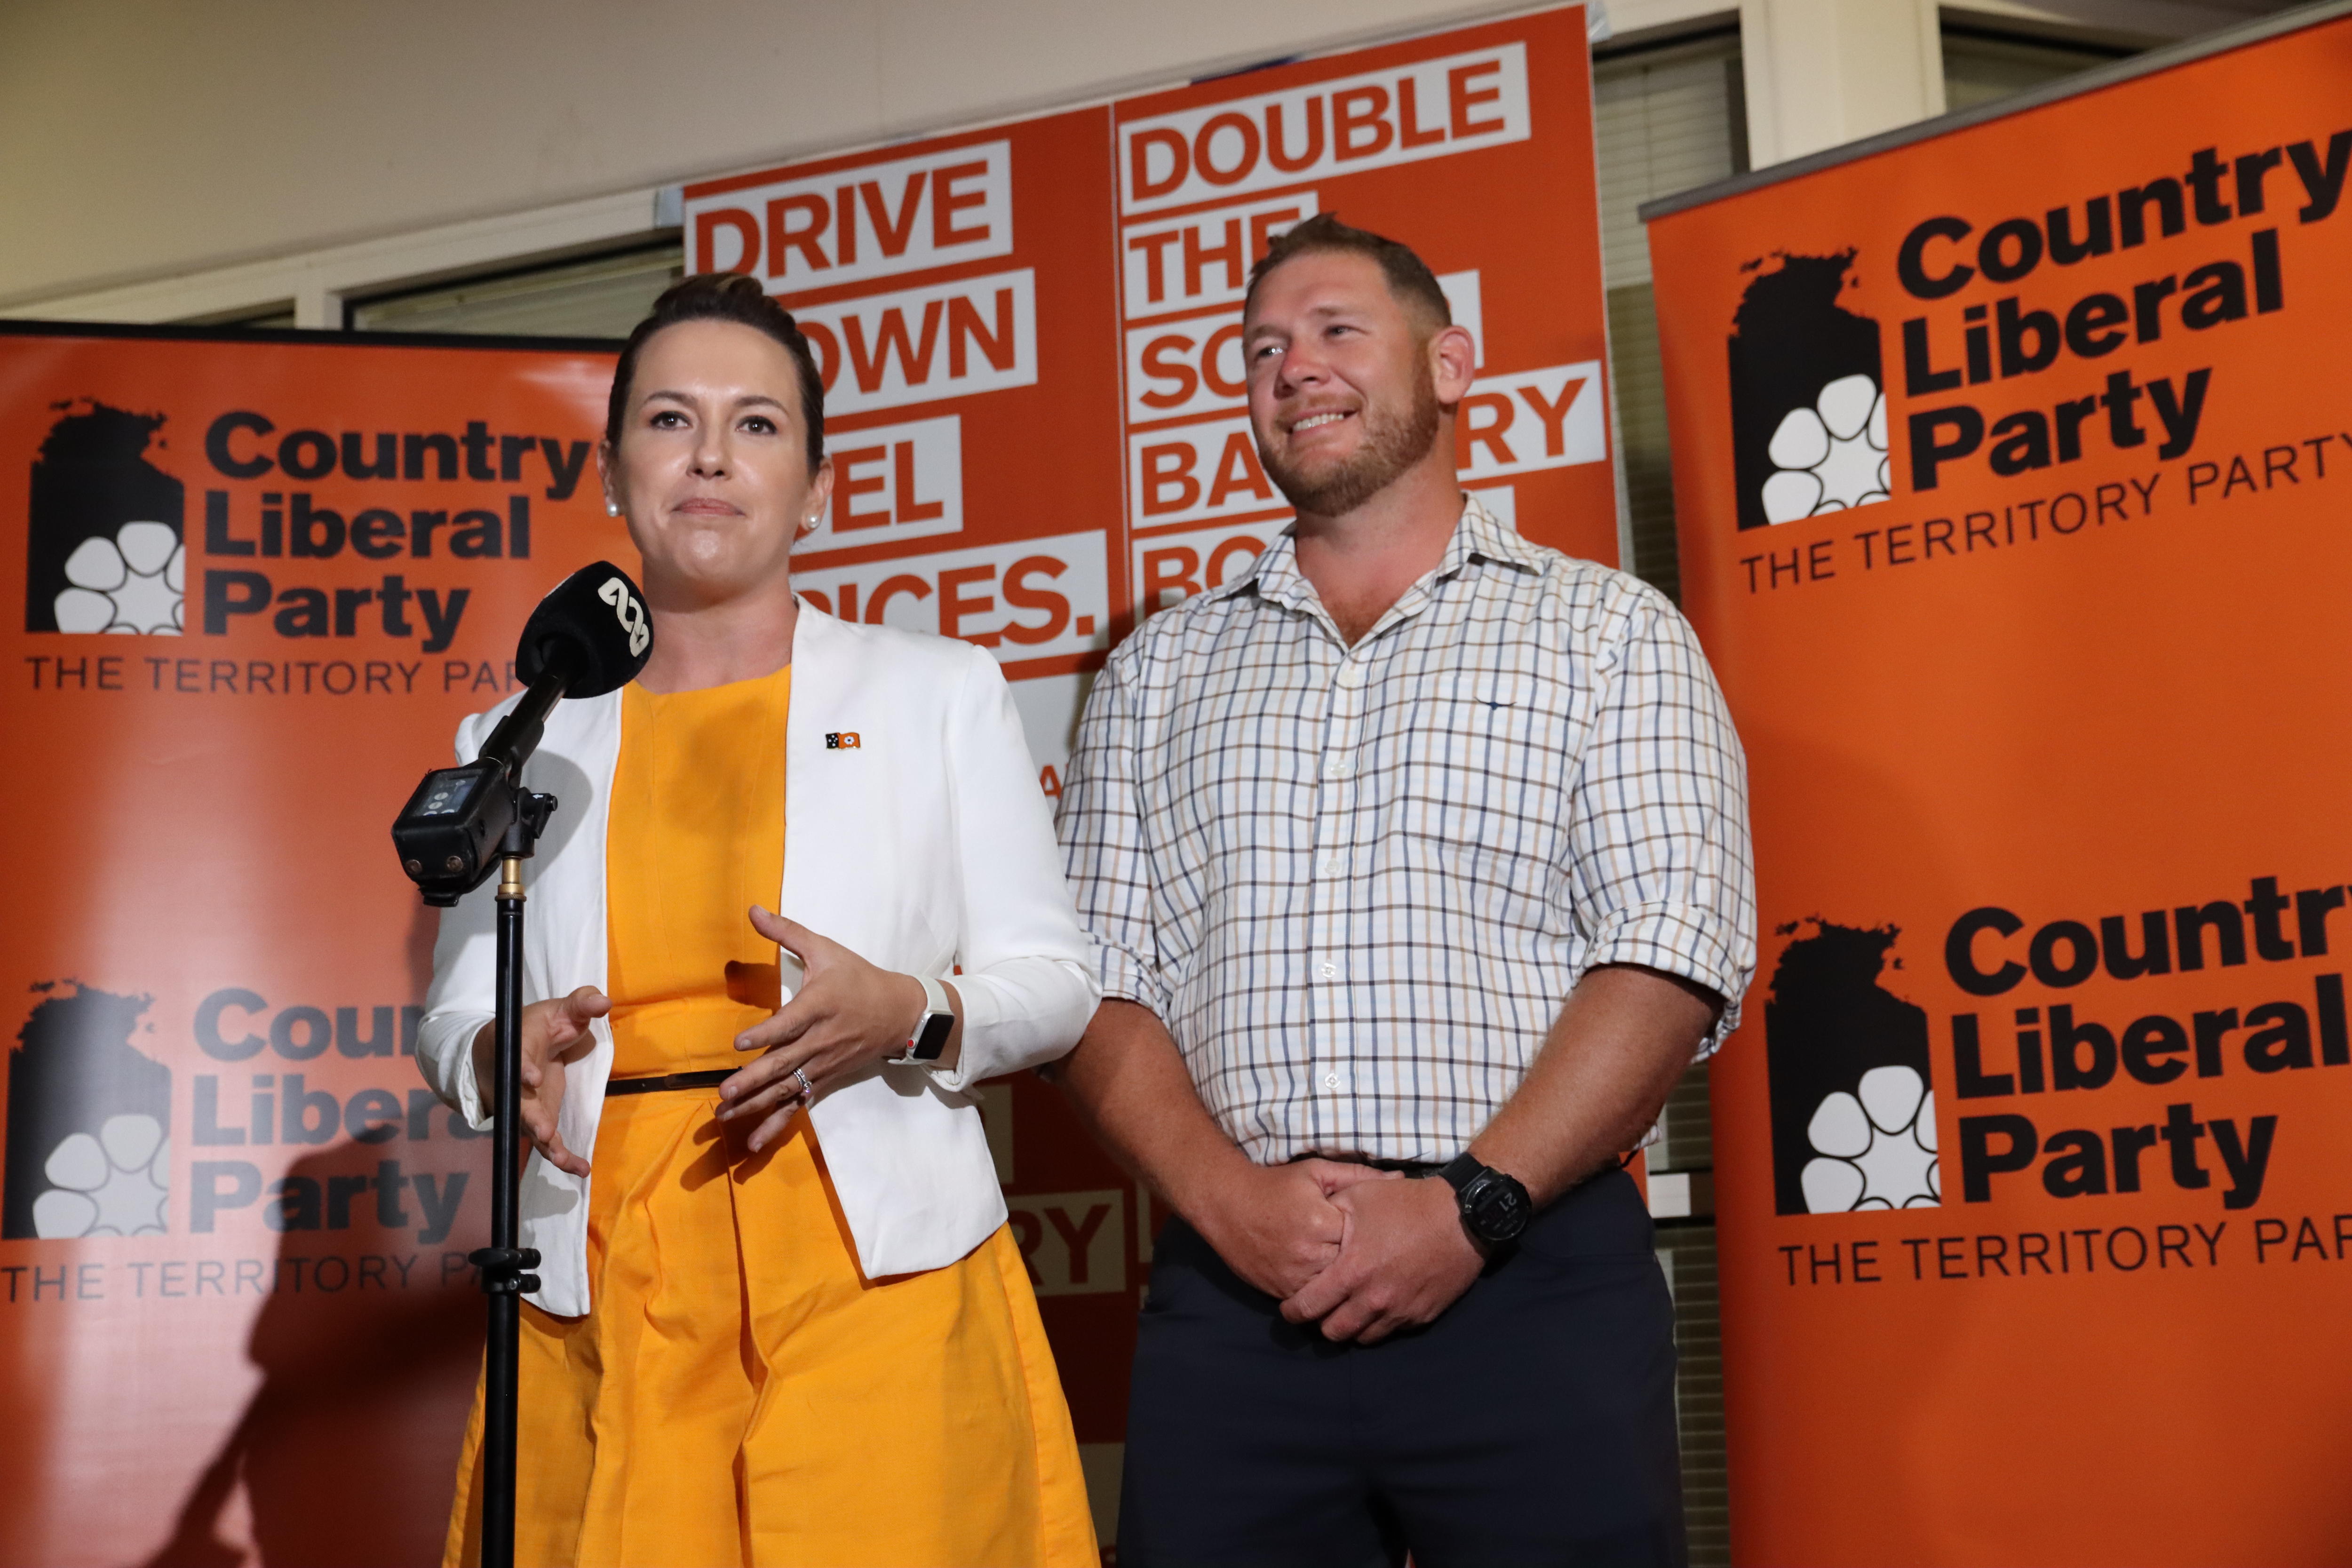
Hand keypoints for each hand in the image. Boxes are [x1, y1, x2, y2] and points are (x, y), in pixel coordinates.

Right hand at [470, 985, 605, 1177]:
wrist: (509, 1049)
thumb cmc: (535, 1027)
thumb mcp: (558, 1009)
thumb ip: (580, 1003)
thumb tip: (604, 1001)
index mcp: (518, 1048)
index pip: (518, 1059)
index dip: (523, 1070)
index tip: (533, 1078)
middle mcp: (516, 1083)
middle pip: (520, 1104)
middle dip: (531, 1119)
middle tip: (543, 1131)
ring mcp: (526, 1106)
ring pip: (532, 1130)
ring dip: (548, 1147)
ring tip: (564, 1160)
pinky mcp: (540, 1120)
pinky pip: (549, 1144)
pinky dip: (565, 1158)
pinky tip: (582, 1170)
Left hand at [718, 907, 943, 1152]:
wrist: (900, 1013)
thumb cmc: (858, 978)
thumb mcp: (826, 949)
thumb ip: (787, 932)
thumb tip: (753, 909)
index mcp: (820, 1006)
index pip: (790, 1024)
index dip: (766, 1034)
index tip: (740, 1043)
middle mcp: (820, 1040)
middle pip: (784, 1063)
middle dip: (753, 1080)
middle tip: (725, 1092)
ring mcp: (823, 1064)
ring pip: (787, 1088)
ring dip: (756, 1105)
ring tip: (727, 1117)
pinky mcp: (825, 1080)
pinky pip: (799, 1105)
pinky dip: (777, 1124)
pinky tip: (755, 1143)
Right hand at [1193, 1159, 1398, 1299]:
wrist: (1226, 1205)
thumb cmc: (1275, 1185)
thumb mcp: (1316, 1172)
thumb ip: (1359, 1176)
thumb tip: (1401, 1179)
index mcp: (1321, 1221)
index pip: (1362, 1240)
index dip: (1372, 1239)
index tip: (1380, 1236)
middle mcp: (1308, 1253)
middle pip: (1351, 1269)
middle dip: (1362, 1266)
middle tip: (1376, 1263)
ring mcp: (1293, 1276)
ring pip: (1333, 1291)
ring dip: (1344, 1286)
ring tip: (1357, 1276)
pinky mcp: (1280, 1291)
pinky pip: (1312, 1301)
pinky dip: (1323, 1296)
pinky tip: (1333, 1288)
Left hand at [1279, 1173, 1482, 1343]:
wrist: (1462, 1217)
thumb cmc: (1406, 1203)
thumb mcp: (1359, 1196)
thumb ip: (1328, 1213)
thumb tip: (1308, 1225)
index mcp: (1352, 1272)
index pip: (1308, 1307)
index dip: (1292, 1311)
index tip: (1289, 1309)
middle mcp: (1373, 1300)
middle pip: (1334, 1333)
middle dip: (1321, 1323)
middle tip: (1321, 1309)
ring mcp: (1400, 1312)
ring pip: (1363, 1338)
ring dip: (1352, 1326)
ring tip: (1350, 1309)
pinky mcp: (1422, 1316)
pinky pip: (1393, 1330)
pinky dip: (1381, 1322)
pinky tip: (1381, 1303)